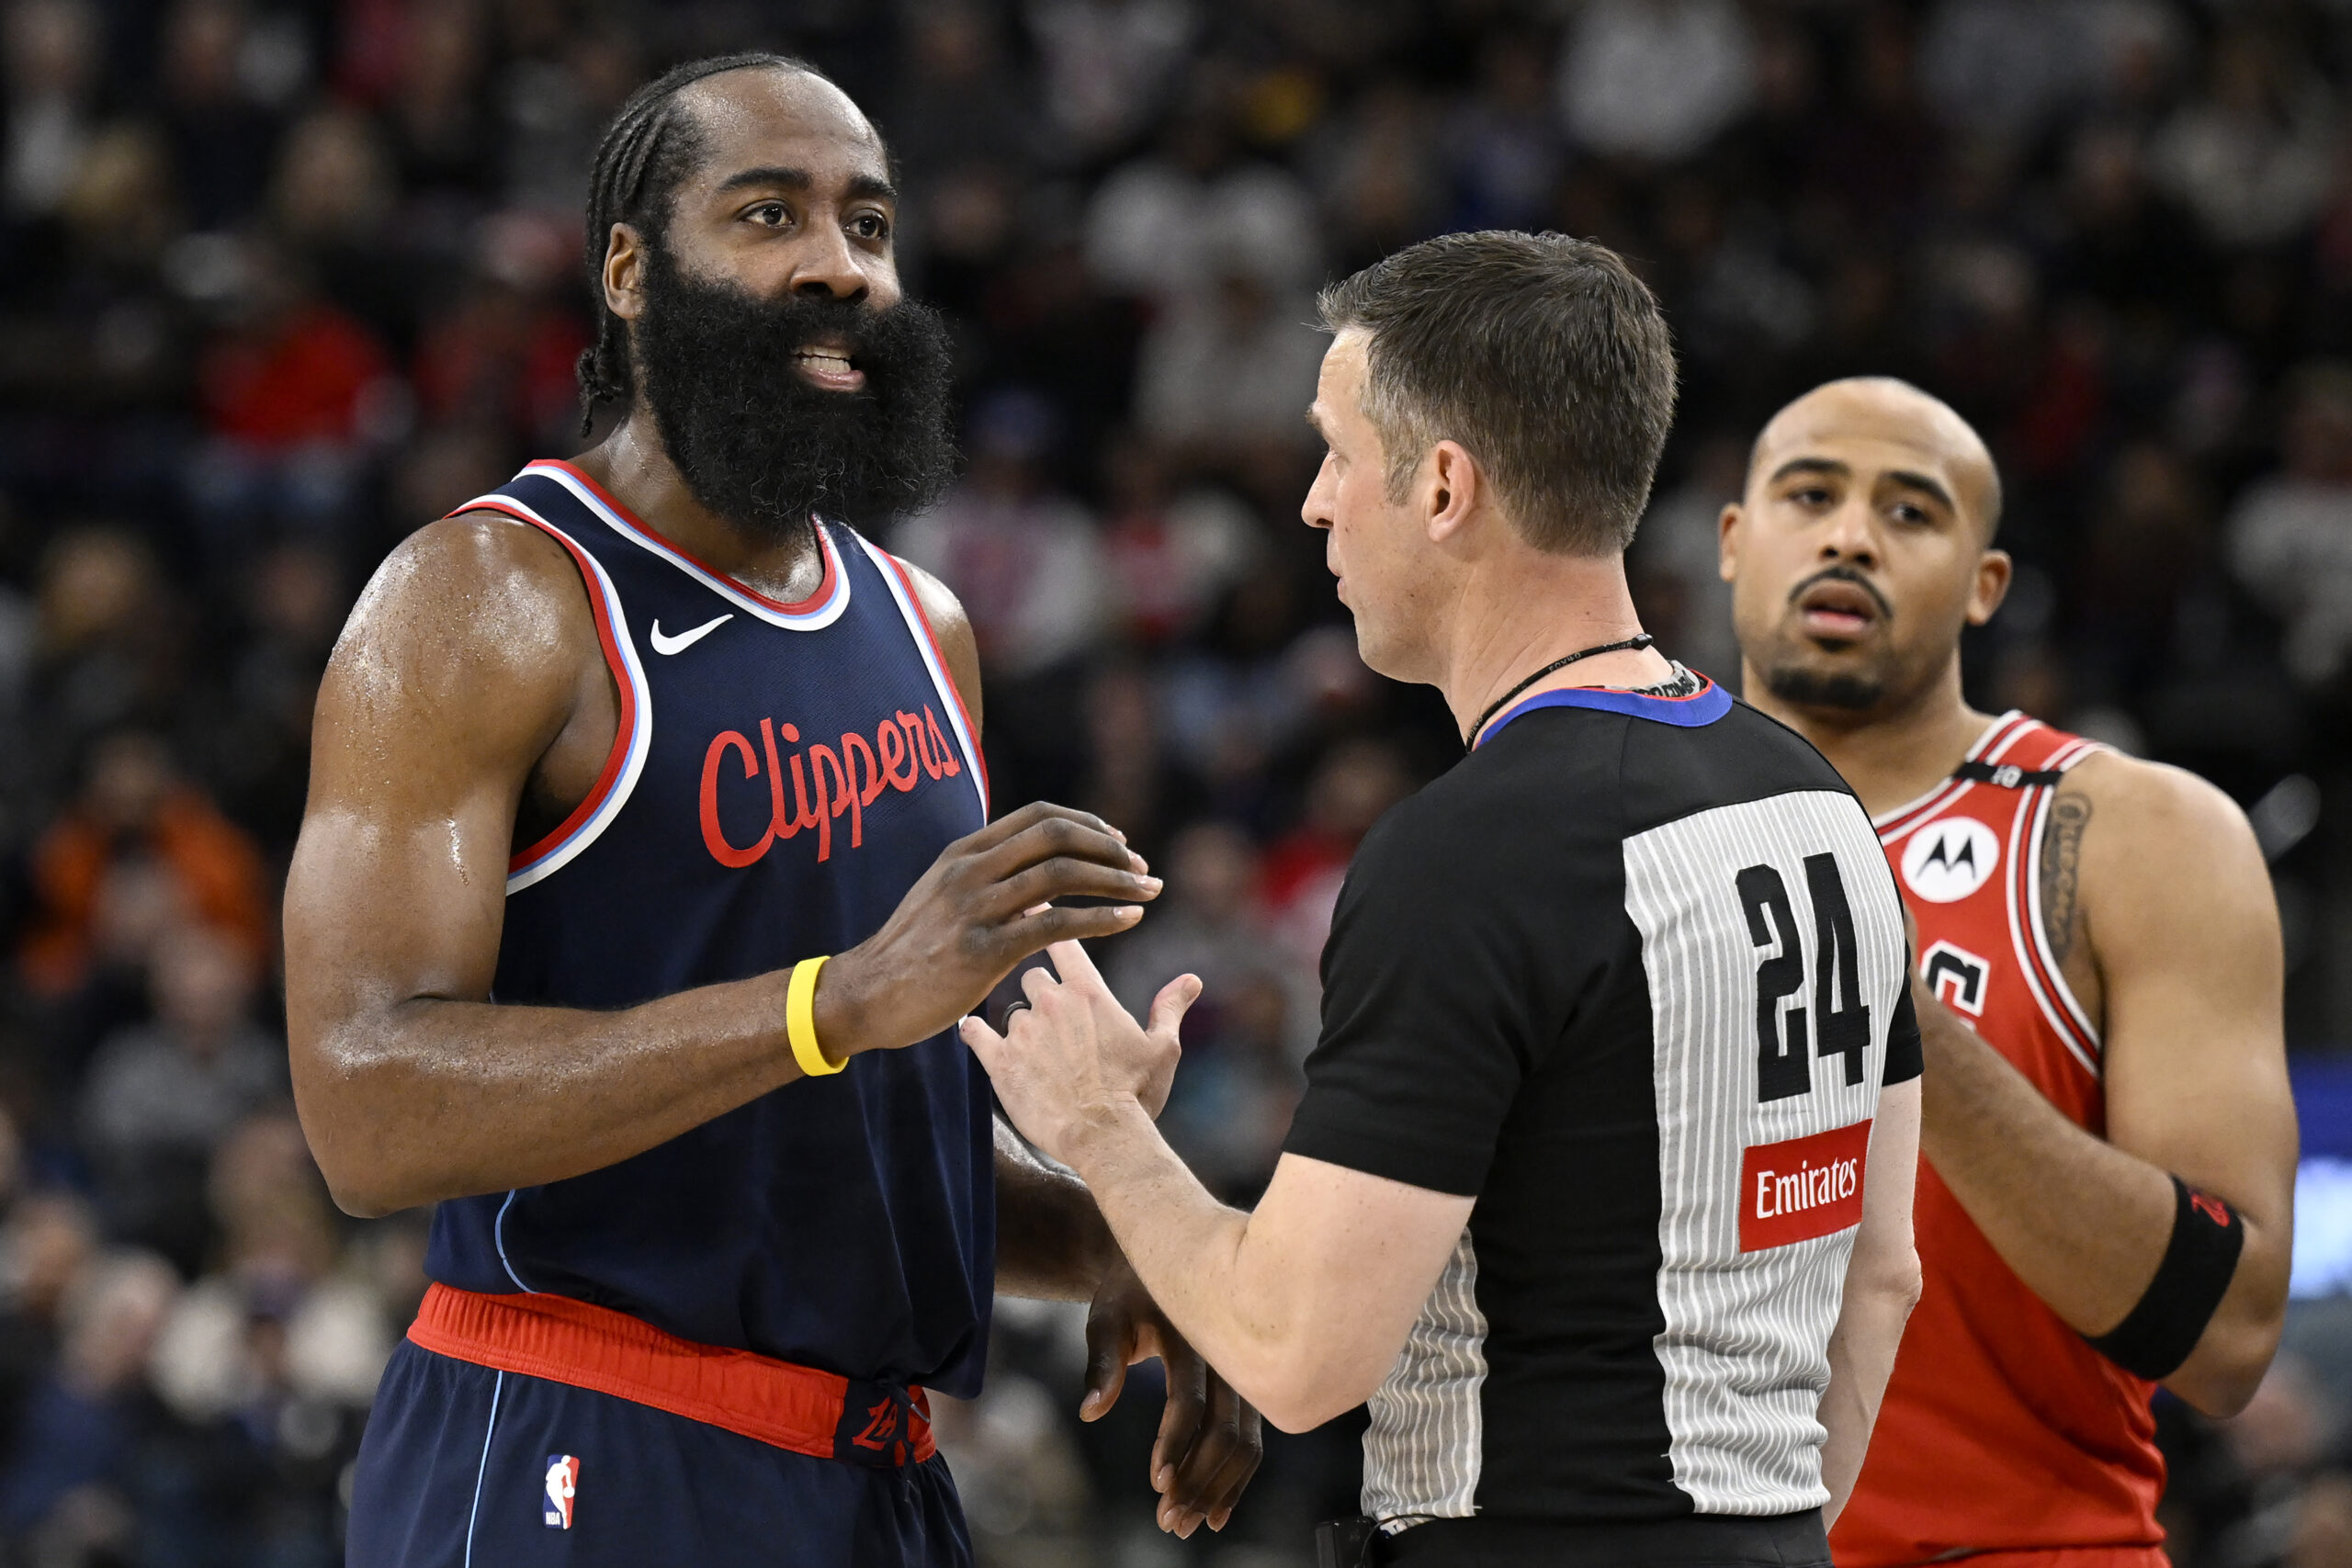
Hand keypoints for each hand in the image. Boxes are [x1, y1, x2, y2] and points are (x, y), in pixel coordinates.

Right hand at [815, 803, 1160, 1058]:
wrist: (865, 996)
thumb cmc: (911, 954)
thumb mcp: (943, 899)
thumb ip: (987, 881)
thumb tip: (1038, 882)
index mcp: (964, 852)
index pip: (1038, 816)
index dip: (1086, 823)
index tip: (1117, 842)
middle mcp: (970, 870)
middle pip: (1057, 835)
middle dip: (1110, 848)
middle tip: (1142, 868)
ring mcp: (975, 907)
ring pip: (1062, 873)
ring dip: (1116, 879)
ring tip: (1149, 891)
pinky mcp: (983, 949)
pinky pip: (1055, 924)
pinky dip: (1101, 918)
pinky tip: (1129, 921)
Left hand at [960, 940, 1199, 1163]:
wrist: (1103, 1137)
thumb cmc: (1136, 1093)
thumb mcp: (1162, 1048)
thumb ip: (1170, 1008)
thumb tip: (1191, 980)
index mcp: (1089, 992)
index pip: (1062, 940)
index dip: (1046, 921)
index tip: (1034, 908)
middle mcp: (1051, 1002)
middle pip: (1031, 974)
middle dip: (1040, 991)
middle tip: (1055, 1020)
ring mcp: (1023, 1031)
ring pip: (1010, 1010)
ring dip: (1020, 1024)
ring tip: (1037, 1054)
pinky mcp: (999, 1061)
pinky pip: (974, 1033)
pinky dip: (975, 1033)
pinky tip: (975, 1035)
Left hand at [1083, 1255, 1262, 1536]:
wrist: (1167, 1259)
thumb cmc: (1129, 1292)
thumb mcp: (1107, 1317)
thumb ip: (1101, 1363)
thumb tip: (1091, 1411)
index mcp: (1194, 1331)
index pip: (1190, 1398)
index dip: (1175, 1443)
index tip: (1156, 1482)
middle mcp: (1229, 1353)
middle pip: (1226, 1430)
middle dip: (1198, 1481)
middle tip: (1168, 1520)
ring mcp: (1246, 1371)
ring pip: (1246, 1442)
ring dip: (1218, 1489)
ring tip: (1185, 1524)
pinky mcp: (1251, 1387)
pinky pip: (1252, 1439)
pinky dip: (1238, 1479)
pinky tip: (1218, 1513)